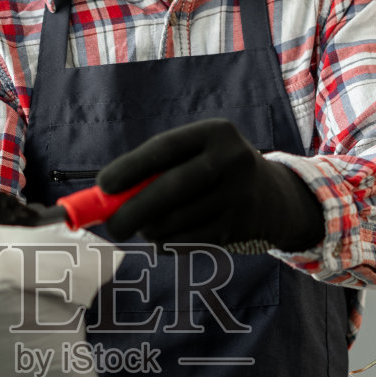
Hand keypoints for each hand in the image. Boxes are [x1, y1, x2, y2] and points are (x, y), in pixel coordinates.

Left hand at [96, 118, 324, 248]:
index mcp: (216, 132)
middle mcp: (232, 160)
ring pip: (177, 221)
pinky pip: (189, 241)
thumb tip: (105, 199)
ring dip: (151, 230)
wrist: (272, 197)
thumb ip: (154, 172)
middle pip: (170, 189)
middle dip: (133, 211)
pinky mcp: (238, 227)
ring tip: (146, 227)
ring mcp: (239, 196)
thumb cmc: (211, 173)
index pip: (165, 148)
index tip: (103, 186)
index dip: (130, 168)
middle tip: (112, 227)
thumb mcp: (194, 156)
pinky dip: (168, 243)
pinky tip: (166, 238)